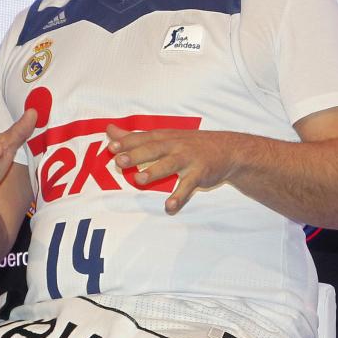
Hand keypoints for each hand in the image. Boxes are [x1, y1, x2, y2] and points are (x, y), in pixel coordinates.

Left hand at [106, 125, 238, 214]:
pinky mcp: (200, 173)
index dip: (127, 142)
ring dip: (154, 172)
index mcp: (164, 137)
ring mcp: (188, 159)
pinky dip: (179, 197)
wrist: (228, 149)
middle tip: (120, 161)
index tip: (110, 147)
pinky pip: (187, 186)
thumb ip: (135, 137)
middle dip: (136, 154)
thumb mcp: (164, 136)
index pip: (142, 138)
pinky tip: (169, 207)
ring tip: (139, 180)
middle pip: (153, 149)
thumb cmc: (189, 144)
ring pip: (169, 165)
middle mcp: (175, 145)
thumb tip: (109, 130)